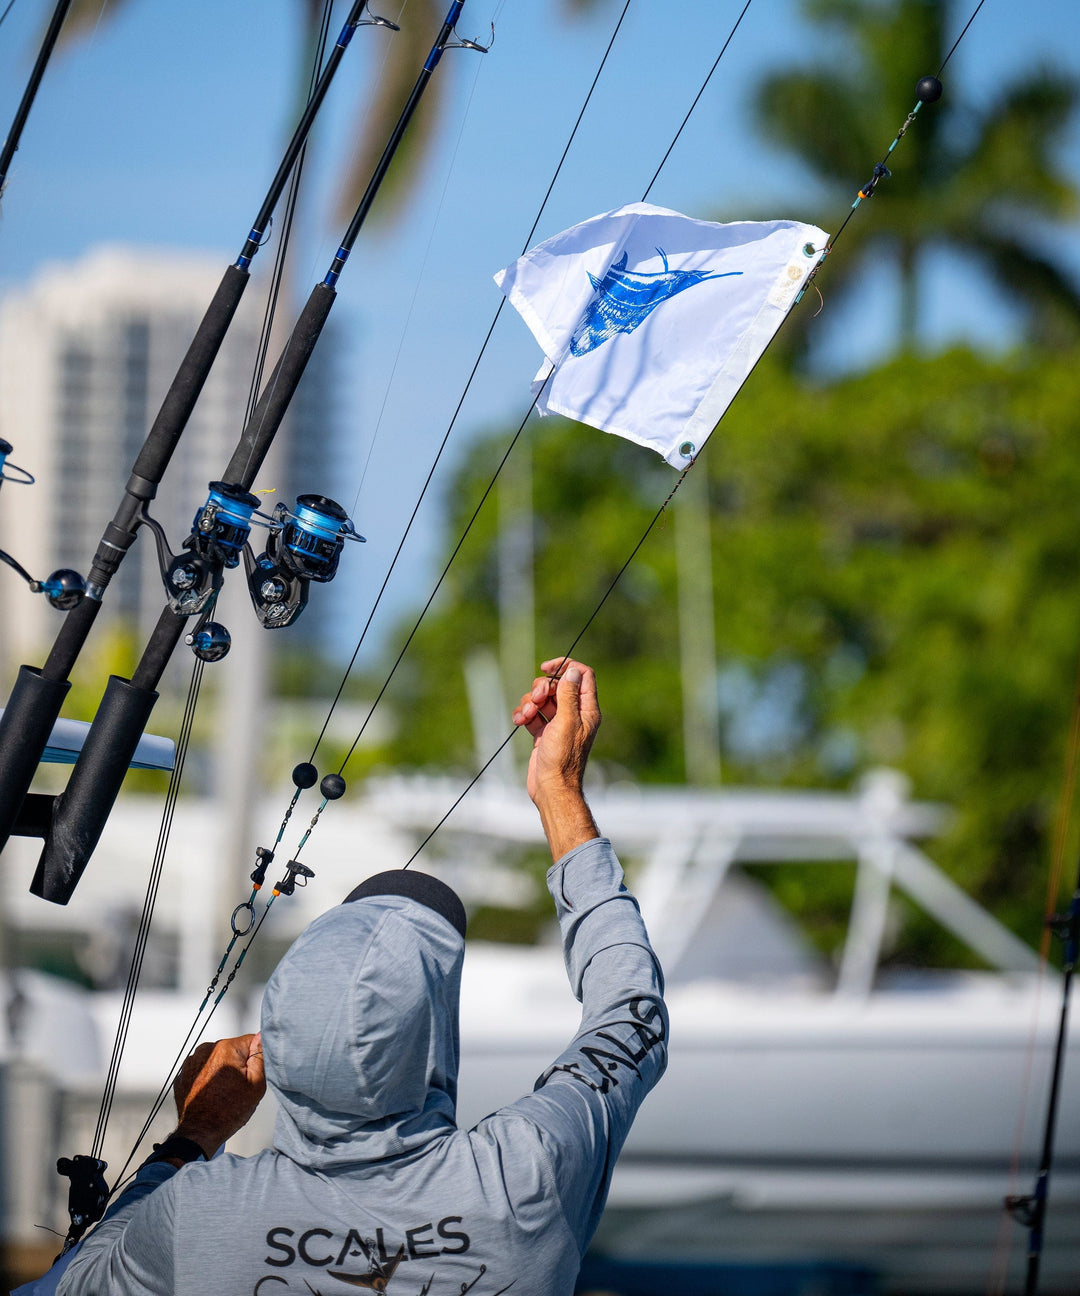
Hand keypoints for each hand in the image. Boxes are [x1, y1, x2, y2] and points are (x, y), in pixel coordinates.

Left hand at [171, 1032, 264, 1157]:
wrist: (200, 1133)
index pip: (250, 1040)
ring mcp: (192, 1061)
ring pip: (217, 1058)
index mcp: (226, 1048)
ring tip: (222, 1091)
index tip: (249, 1075)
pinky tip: (211, 1092)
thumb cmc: (227, 1112)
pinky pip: (202, 1068)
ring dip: (221, 1069)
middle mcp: (206, 1050)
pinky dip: (207, 1076)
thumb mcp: (256, 1085)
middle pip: (232, 1049)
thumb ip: (260, 1055)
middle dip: (237, 1064)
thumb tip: (261, 1037)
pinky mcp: (184, 1073)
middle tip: (237, 1086)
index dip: (254, 1058)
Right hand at [512, 658, 600, 859]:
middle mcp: (574, 714)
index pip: (582, 675)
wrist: (551, 787)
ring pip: (541, 699)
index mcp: (586, 709)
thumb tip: (571, 671)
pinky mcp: (543, 732)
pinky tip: (519, 722)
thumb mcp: (566, 721)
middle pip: (557, 685)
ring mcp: (558, 723)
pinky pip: (532, 714)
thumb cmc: (562, 758)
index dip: (565, 666)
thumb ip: (568, 694)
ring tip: (526, 716)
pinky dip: (523, 714)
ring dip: (529, 702)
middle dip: (541, 688)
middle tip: (536, 700)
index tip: (547, 668)